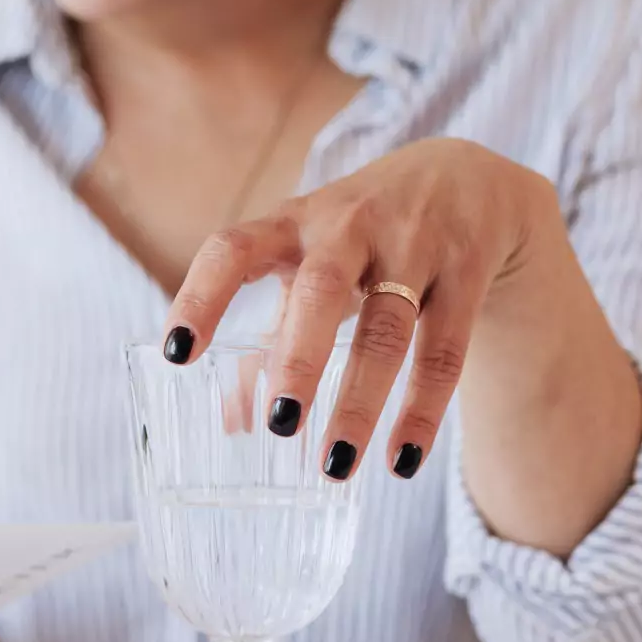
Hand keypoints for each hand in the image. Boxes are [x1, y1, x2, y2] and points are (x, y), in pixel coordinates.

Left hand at [164, 138, 555, 480]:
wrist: (465, 176)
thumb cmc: (359, 236)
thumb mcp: (308, 266)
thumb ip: (270, 334)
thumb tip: (232, 424)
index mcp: (290, 224)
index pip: (232, 250)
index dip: (200, 298)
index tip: (175, 355)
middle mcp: (348, 225)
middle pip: (321, 289)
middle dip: (300, 357)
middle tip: (278, 426)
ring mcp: (413, 242)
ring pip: (389, 327)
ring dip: (361, 401)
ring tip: (334, 466)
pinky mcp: (466, 267)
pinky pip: (445, 347)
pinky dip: (423, 408)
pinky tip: (402, 460)